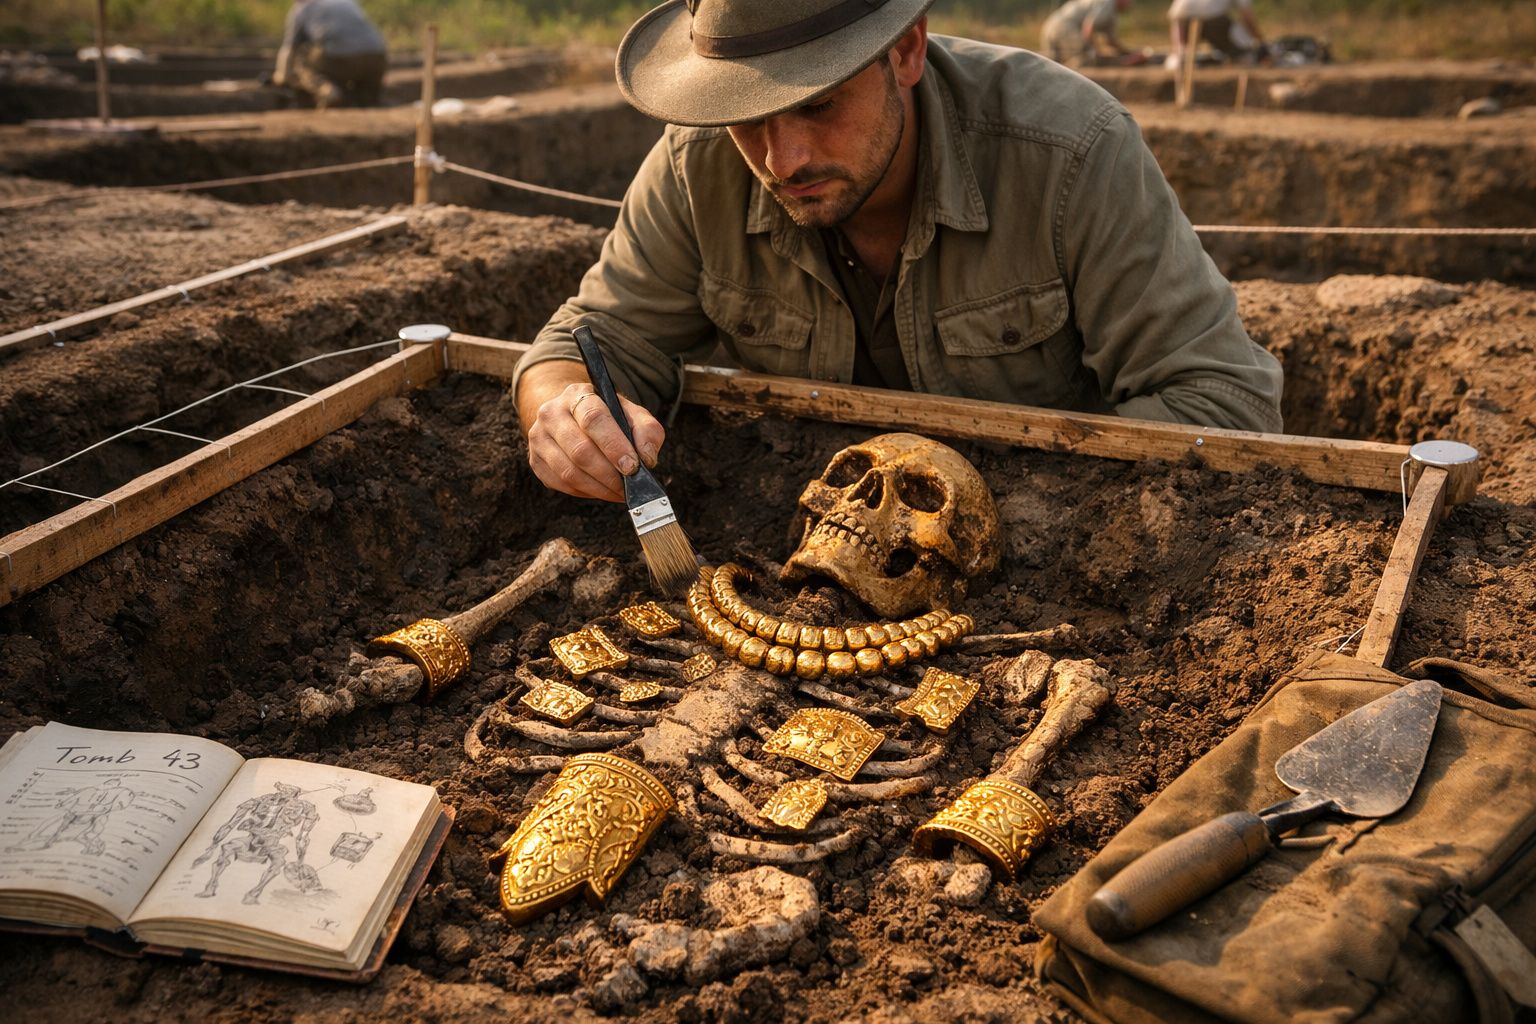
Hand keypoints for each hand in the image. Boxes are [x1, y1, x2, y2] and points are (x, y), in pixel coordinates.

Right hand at [524, 378, 665, 501]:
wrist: (572, 417)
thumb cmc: (607, 417)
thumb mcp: (631, 414)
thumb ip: (647, 430)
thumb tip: (647, 458)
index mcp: (577, 395)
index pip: (593, 419)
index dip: (614, 446)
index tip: (633, 467)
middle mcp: (551, 413)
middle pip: (580, 450)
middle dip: (609, 474)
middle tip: (629, 486)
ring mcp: (539, 437)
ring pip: (569, 472)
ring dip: (599, 488)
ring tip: (620, 492)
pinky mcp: (536, 461)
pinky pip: (562, 484)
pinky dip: (586, 492)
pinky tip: (602, 490)